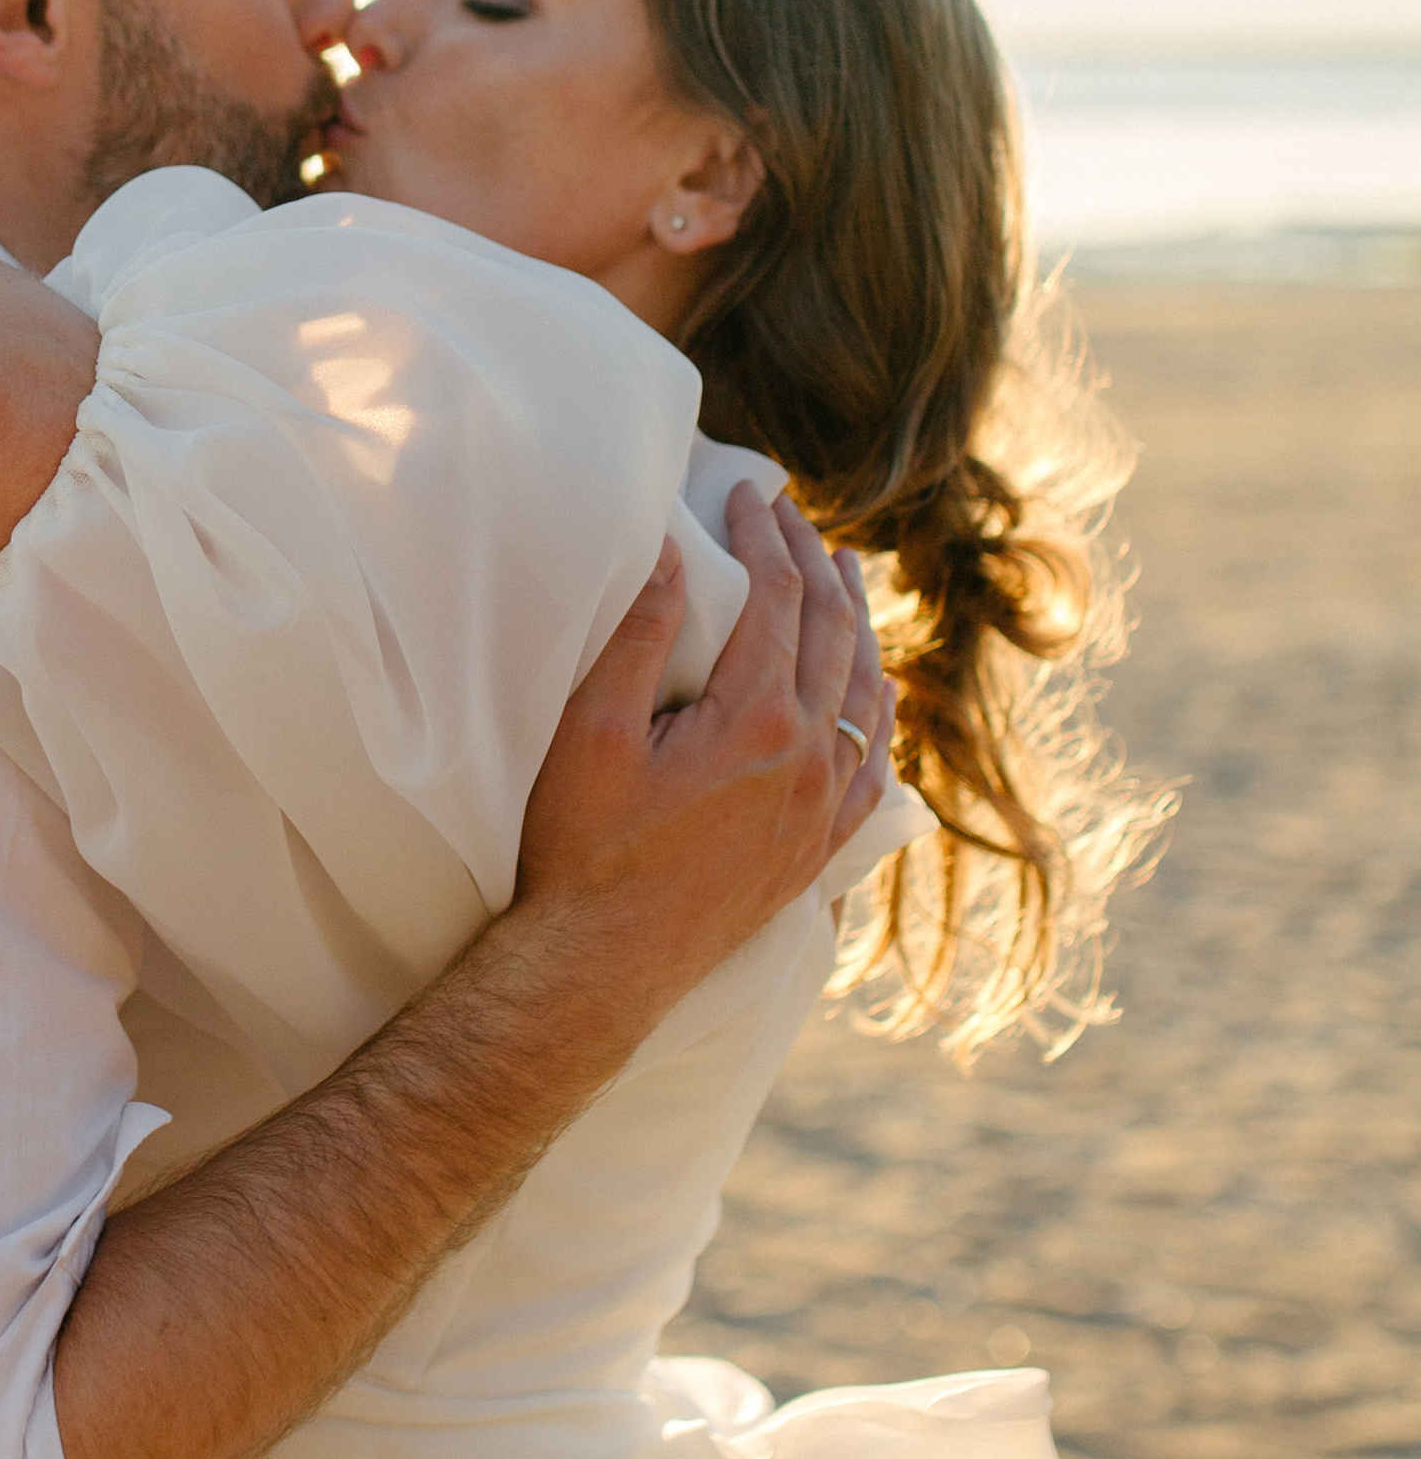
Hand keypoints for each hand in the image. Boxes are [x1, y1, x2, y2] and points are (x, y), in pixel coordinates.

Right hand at [509, 488, 866, 998]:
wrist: (602, 967)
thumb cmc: (582, 849)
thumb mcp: (592, 732)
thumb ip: (639, 636)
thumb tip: (670, 549)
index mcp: (757, 720)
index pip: (778, 596)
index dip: (765, 534)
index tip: (749, 491)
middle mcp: (809, 759)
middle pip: (829, 631)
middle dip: (813, 560)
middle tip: (790, 512)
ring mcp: (821, 807)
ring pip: (863, 690)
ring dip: (854, 621)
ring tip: (845, 572)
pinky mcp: (817, 849)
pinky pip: (871, 763)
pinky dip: (877, 709)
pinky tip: (874, 688)